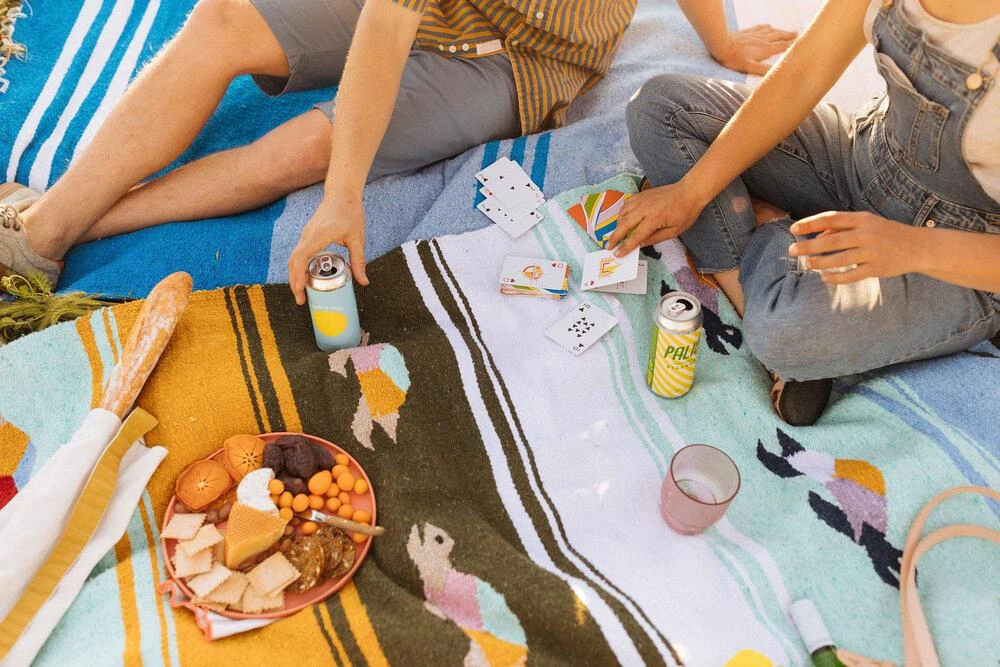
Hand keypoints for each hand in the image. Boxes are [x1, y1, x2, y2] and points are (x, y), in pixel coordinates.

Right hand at [288, 195, 368, 304]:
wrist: (341, 193)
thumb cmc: (350, 212)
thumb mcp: (357, 238)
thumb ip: (359, 261)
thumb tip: (363, 282)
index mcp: (319, 235)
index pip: (302, 256)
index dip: (298, 274)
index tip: (300, 289)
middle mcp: (308, 235)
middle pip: (294, 261)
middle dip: (294, 282)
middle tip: (301, 300)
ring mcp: (306, 235)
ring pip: (294, 258)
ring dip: (295, 276)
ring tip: (302, 293)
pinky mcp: (307, 235)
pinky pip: (299, 254)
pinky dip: (299, 268)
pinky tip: (307, 279)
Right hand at [607, 181, 704, 256]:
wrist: (690, 191)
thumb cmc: (685, 212)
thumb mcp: (674, 231)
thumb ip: (655, 238)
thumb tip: (640, 244)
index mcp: (654, 219)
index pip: (636, 236)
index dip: (626, 246)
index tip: (618, 254)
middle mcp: (645, 208)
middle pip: (624, 224)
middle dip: (615, 237)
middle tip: (609, 246)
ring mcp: (642, 199)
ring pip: (623, 212)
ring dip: (617, 224)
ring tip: (616, 234)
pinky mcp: (642, 194)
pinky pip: (627, 203)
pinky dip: (622, 212)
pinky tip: (623, 218)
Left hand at [712, 24, 796, 74]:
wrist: (722, 45)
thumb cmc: (734, 58)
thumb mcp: (749, 67)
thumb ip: (762, 69)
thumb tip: (776, 73)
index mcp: (765, 49)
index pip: (782, 46)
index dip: (791, 45)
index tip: (800, 43)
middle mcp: (763, 40)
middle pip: (779, 36)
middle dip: (789, 36)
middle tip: (797, 35)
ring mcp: (756, 34)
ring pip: (772, 31)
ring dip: (781, 31)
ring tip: (786, 32)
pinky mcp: (748, 32)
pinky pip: (761, 27)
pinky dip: (768, 27)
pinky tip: (769, 27)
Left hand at [789, 211, 921, 283]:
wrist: (919, 247)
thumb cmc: (886, 233)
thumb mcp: (867, 223)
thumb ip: (843, 227)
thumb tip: (817, 235)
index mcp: (863, 219)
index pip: (831, 218)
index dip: (810, 223)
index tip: (793, 229)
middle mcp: (867, 234)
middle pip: (831, 241)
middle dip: (808, 246)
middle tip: (791, 251)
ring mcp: (872, 252)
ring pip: (839, 259)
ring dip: (819, 263)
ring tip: (807, 264)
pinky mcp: (877, 268)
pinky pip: (851, 275)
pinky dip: (835, 278)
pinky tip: (824, 277)